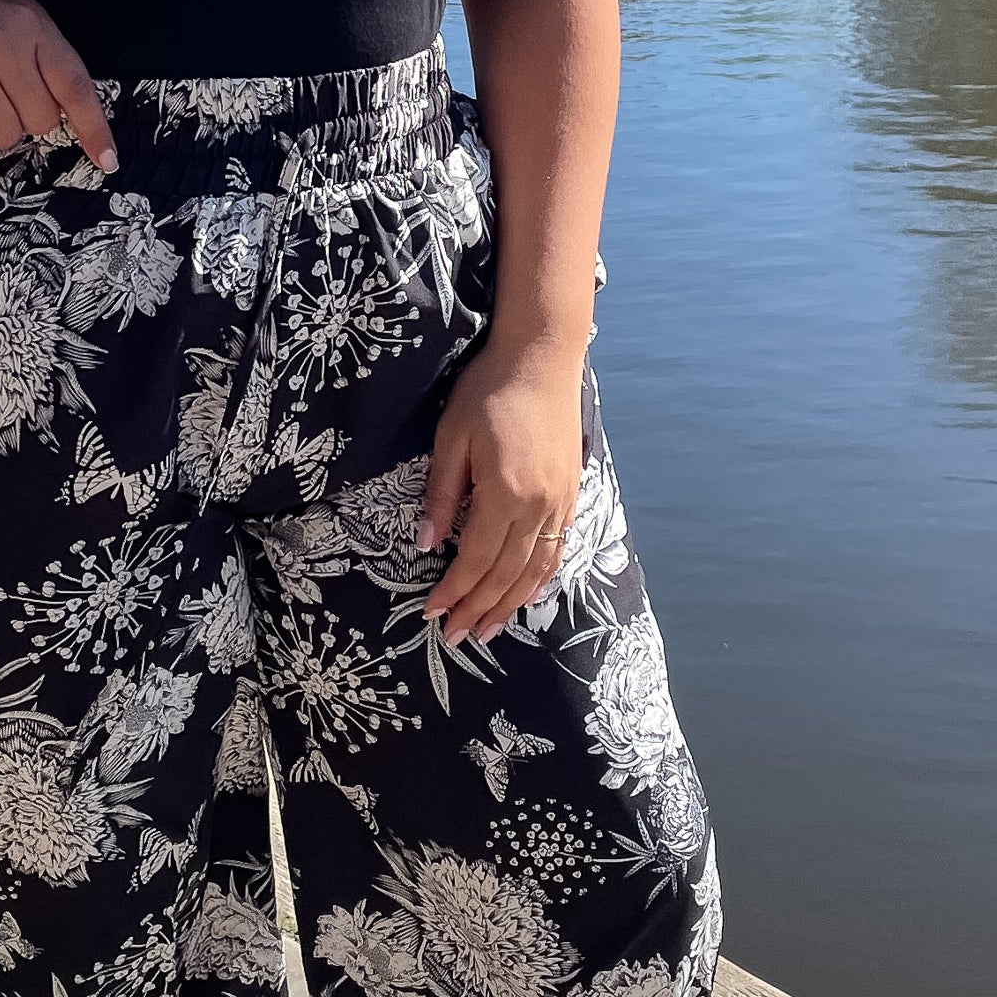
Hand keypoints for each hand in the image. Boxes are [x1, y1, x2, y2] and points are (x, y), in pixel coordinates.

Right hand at [0, 0, 117, 170]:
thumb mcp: (5, 8)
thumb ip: (37, 51)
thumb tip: (67, 114)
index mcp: (28, 21)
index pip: (74, 84)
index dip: (94, 128)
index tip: (108, 161)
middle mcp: (0, 43)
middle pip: (41, 121)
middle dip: (26, 119)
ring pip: (5, 137)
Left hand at [418, 336, 585, 644]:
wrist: (541, 358)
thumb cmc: (487, 391)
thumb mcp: (451, 437)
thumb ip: (441, 494)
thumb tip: (426, 544)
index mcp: (504, 492)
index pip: (476, 558)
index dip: (454, 590)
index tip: (433, 613)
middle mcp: (538, 505)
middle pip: (507, 573)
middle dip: (479, 608)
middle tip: (456, 638)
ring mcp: (560, 501)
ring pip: (536, 569)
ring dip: (511, 604)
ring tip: (488, 630)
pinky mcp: (571, 493)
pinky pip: (557, 549)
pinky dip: (540, 579)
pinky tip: (526, 595)